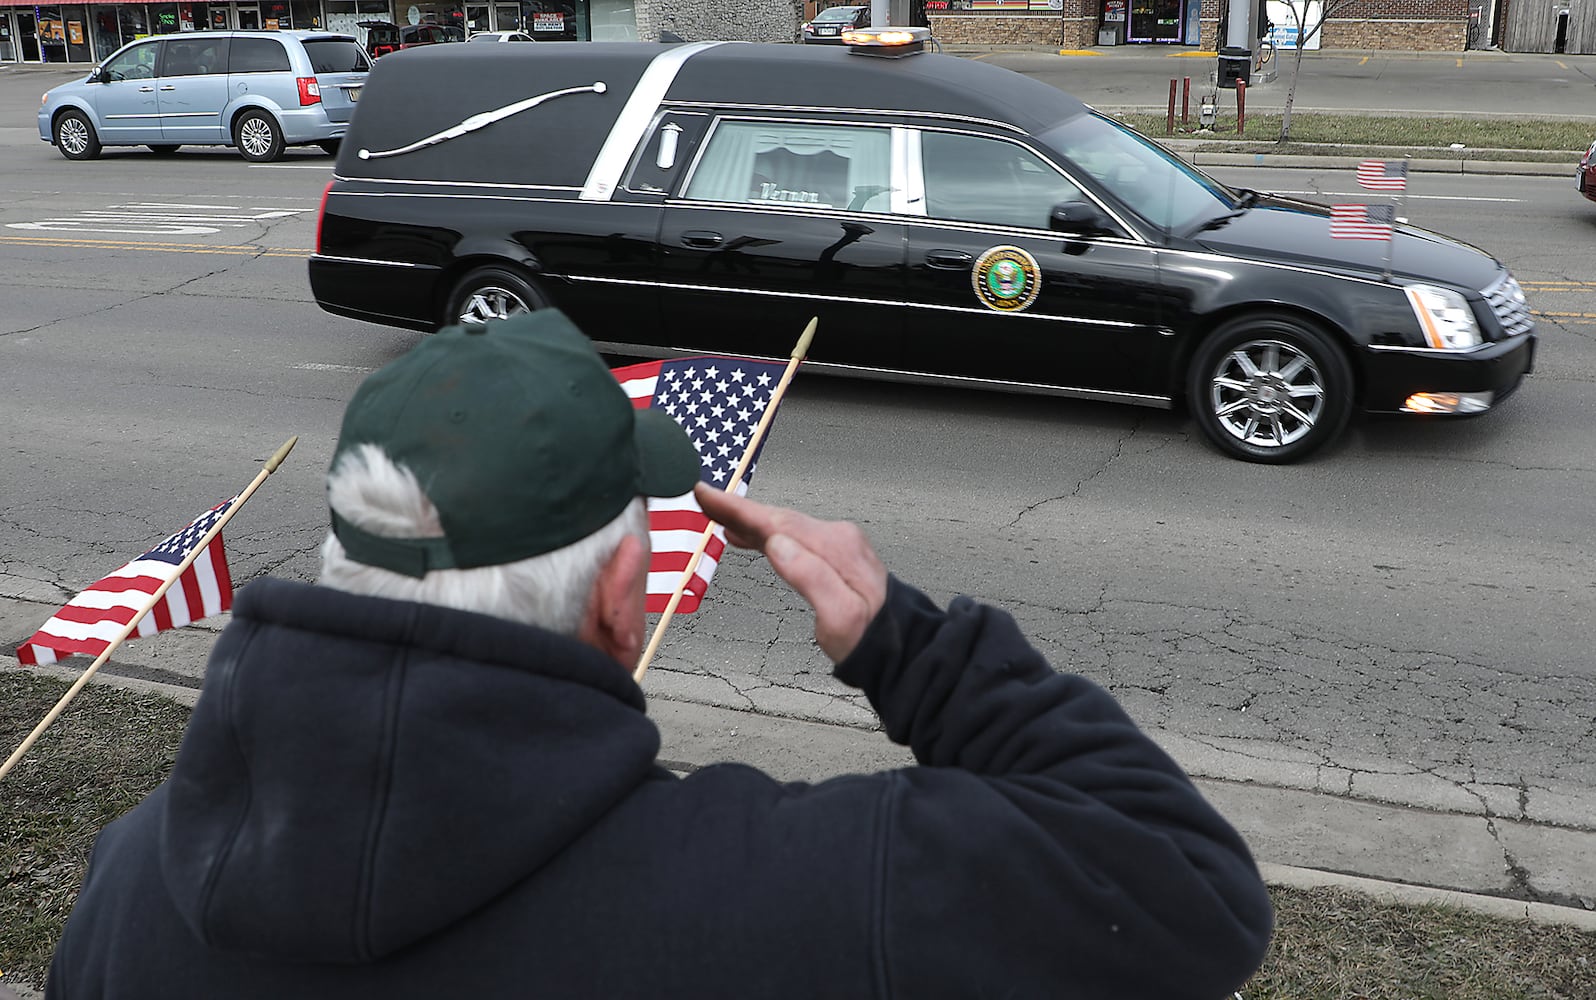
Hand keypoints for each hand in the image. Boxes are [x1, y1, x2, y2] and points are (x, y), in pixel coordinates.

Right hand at [694, 484, 886, 662]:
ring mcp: (837, 545)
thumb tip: (777, 545)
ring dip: (750, 520)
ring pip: (784, 526)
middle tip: (702, 497)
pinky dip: (767, 533)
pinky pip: (793, 536)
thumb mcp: (839, 617)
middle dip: (738, 508)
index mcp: (833, 549)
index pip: (776, 522)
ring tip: (717, 515)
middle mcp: (836, 539)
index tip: (706, 494)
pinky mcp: (835, 556)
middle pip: (777, 518)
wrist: (903, 648)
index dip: (737, 509)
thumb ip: (809, 577)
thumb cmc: (870, 638)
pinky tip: (750, 536)